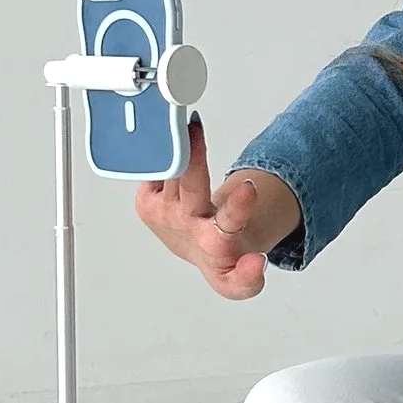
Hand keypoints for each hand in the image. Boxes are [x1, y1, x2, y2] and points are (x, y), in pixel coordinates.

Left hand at [135, 118, 297, 299]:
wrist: (196, 251)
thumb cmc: (219, 254)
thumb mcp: (239, 281)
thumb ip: (250, 277)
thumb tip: (258, 262)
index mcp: (214, 243)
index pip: (228, 223)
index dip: (238, 206)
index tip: (249, 187)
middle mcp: (185, 225)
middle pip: (191, 188)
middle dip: (194, 161)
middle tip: (196, 134)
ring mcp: (161, 213)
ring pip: (172, 172)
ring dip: (176, 147)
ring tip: (186, 121)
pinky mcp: (144, 203)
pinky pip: (154, 170)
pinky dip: (163, 153)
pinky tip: (170, 136)